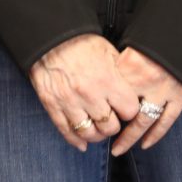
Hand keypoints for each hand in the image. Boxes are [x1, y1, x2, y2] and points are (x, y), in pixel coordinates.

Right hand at [28, 35, 137, 150]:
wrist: (50, 37)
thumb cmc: (81, 42)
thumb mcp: (108, 52)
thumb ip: (121, 74)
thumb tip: (132, 89)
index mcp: (107, 80)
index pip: (129, 111)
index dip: (130, 111)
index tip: (126, 108)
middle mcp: (90, 95)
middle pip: (110, 127)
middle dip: (114, 125)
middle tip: (112, 119)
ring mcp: (70, 102)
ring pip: (89, 134)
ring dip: (96, 135)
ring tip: (98, 130)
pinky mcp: (53, 106)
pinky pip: (66, 131)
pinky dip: (75, 141)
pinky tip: (82, 144)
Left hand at [109, 50, 181, 155]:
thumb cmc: (153, 41)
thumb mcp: (130, 48)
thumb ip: (117, 66)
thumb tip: (101, 85)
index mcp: (131, 66)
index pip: (111, 92)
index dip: (101, 105)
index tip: (92, 114)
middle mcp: (146, 81)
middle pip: (124, 110)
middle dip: (111, 126)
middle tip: (99, 136)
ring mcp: (164, 92)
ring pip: (144, 121)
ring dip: (130, 138)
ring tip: (118, 149)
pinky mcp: (179, 97)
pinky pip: (166, 121)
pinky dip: (155, 135)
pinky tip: (145, 144)